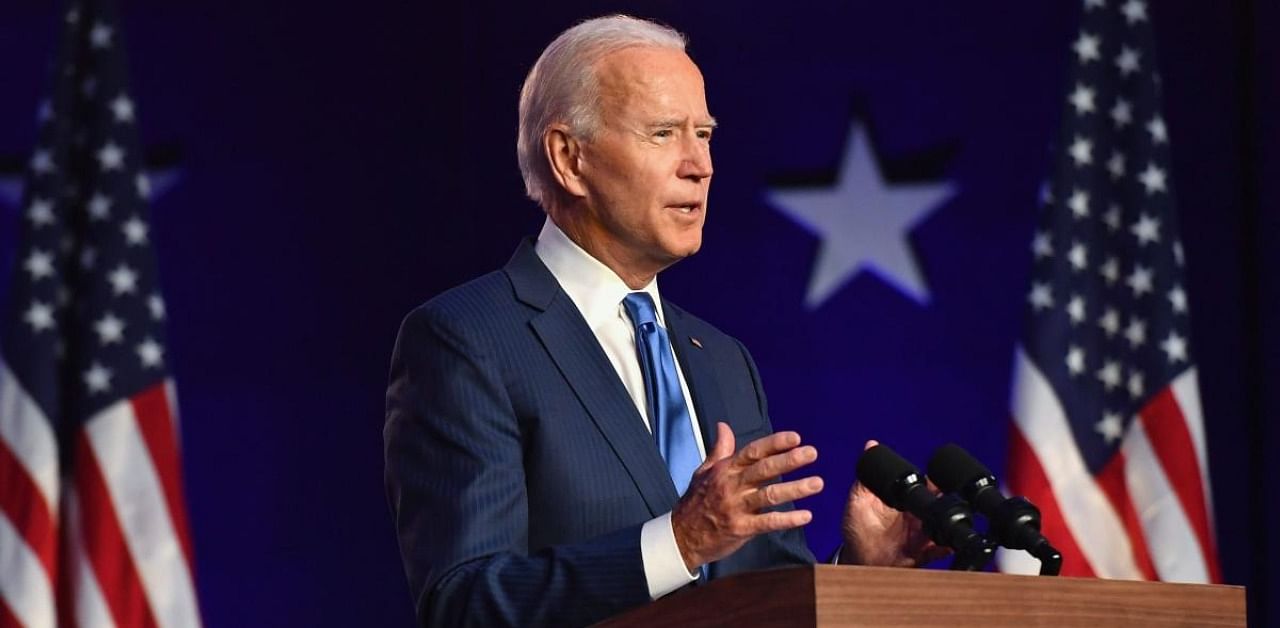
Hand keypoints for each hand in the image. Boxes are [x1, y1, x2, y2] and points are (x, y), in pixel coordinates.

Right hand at [671, 423, 823, 570]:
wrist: (680, 537)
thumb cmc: (695, 502)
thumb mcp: (704, 471)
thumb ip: (720, 450)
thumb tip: (723, 426)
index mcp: (725, 470)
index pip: (753, 452)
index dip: (775, 443)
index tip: (796, 437)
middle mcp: (732, 486)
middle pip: (764, 469)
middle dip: (789, 460)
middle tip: (812, 453)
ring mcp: (736, 507)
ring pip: (769, 495)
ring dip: (795, 489)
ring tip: (817, 483)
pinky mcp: (740, 528)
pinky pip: (767, 523)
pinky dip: (787, 520)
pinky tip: (806, 516)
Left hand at [839, 440, 948, 566]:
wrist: (858, 559)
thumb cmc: (858, 529)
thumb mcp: (858, 500)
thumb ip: (865, 477)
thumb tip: (870, 445)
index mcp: (902, 502)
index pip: (922, 488)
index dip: (932, 483)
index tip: (935, 479)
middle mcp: (914, 517)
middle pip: (935, 505)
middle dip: (942, 501)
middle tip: (943, 498)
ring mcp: (920, 535)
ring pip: (940, 525)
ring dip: (944, 522)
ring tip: (945, 520)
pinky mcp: (922, 554)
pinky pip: (939, 551)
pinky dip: (946, 548)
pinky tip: (948, 544)